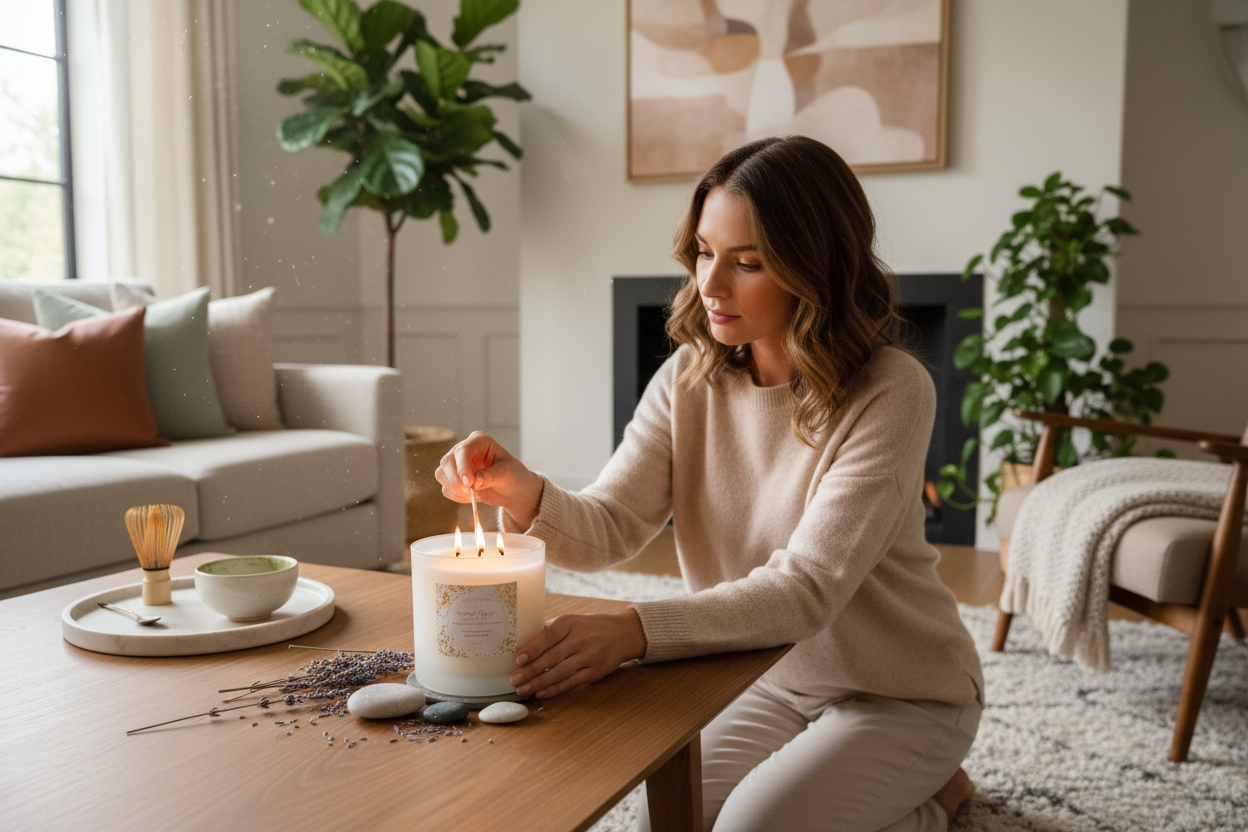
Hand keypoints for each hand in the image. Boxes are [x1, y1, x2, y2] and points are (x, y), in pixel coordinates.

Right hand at [435, 431, 543, 527]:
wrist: (513, 490)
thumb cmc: (513, 476)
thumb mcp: (507, 474)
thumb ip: (491, 476)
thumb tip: (475, 482)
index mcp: (479, 441)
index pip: (463, 450)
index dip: (463, 466)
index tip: (469, 483)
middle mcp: (464, 450)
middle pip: (447, 461)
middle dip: (456, 479)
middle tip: (471, 492)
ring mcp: (457, 465)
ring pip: (441, 474)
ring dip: (455, 488)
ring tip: (474, 495)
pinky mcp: (454, 479)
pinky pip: (446, 488)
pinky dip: (456, 496)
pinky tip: (472, 497)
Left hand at [509, 610, 646, 698]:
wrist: (623, 633)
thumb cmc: (591, 627)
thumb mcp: (572, 620)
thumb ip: (551, 629)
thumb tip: (524, 641)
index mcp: (570, 623)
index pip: (547, 636)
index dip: (532, 649)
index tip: (517, 660)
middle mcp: (580, 639)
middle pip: (551, 657)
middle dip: (530, 670)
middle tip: (514, 679)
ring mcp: (589, 656)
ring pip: (560, 672)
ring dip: (539, 683)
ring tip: (523, 689)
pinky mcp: (595, 671)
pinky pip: (572, 682)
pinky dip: (555, 689)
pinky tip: (542, 693)